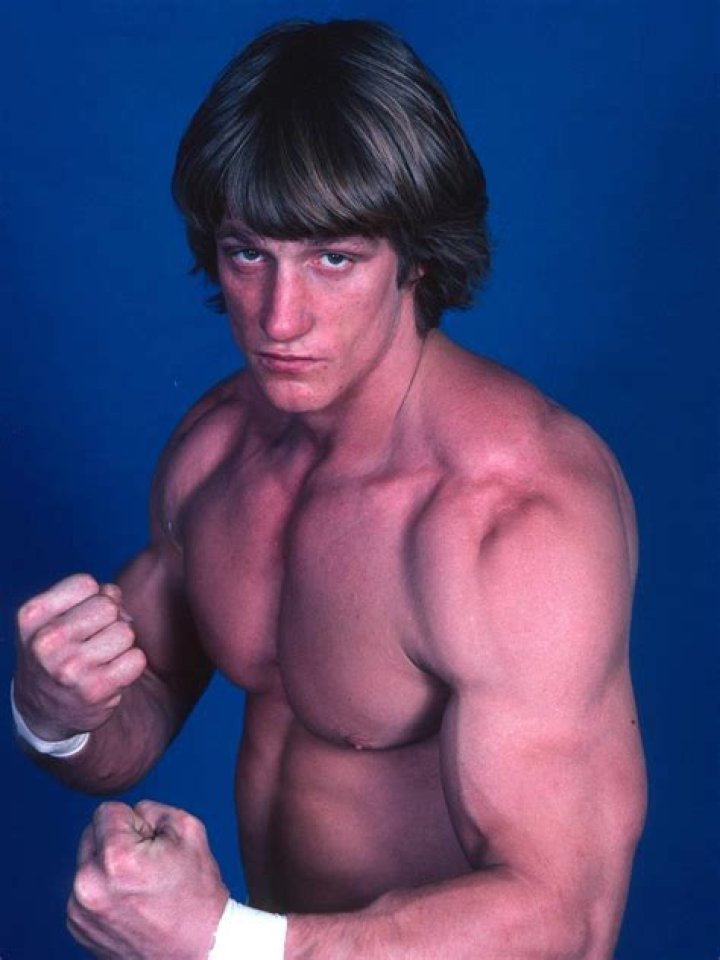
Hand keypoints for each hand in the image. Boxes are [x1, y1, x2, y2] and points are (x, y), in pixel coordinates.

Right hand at [14, 573, 146, 740]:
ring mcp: (69, 667)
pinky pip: (137, 658)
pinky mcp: (94, 689)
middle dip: (109, 620)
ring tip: (100, 659)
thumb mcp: (54, 618)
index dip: (92, 598)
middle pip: (108, 606)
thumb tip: (114, 594)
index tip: (80, 619)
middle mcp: (46, 641)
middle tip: (93, 641)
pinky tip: (110, 675)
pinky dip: (131, 665)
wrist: (42, 711)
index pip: (86, 583)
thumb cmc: (56, 653)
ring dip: (121, 644)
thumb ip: (87, 597)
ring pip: (126, 632)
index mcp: (32, 616)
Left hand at [67, 801, 228, 959]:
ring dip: (109, 865)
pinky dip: (104, 889)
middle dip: (118, 841)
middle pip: (92, 834)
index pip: (107, 811)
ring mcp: (79, 911)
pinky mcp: (77, 927)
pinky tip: (130, 903)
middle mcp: (88, 885)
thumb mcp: (189, 830)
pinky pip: (86, 888)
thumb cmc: (196, 892)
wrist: (198, 948)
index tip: (152, 845)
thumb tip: (130, 813)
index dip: (135, 822)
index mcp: (115, 859)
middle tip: (148, 865)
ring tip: (140, 887)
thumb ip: (153, 809)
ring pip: (89, 861)